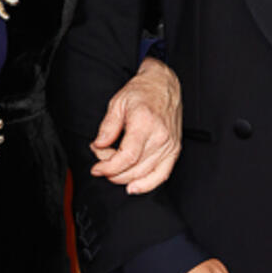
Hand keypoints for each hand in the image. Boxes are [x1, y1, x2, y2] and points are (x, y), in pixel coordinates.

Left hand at [89, 56, 181, 194]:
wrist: (164, 85)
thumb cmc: (142, 91)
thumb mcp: (117, 103)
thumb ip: (107, 127)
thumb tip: (98, 145)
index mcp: (145, 123)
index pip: (126, 156)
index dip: (108, 167)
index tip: (97, 168)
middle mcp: (160, 136)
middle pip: (134, 168)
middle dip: (113, 171)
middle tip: (101, 162)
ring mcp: (169, 145)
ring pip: (145, 174)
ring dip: (125, 178)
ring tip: (113, 171)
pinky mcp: (174, 150)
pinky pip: (162, 175)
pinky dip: (147, 184)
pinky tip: (133, 187)